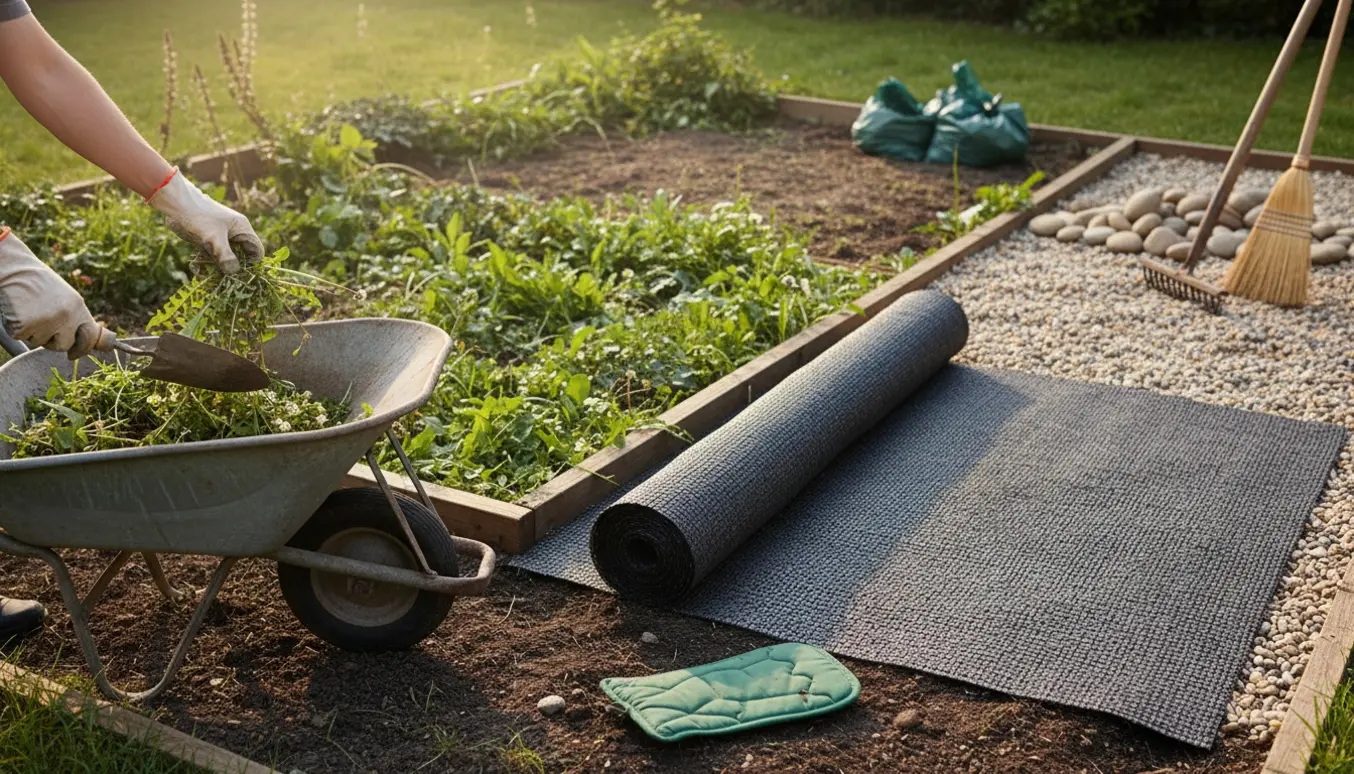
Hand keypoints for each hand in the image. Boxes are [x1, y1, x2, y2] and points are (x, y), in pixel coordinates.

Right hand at [0, 228, 101, 358]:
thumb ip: (76, 318)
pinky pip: (22, 337)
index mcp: (78, 308)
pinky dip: (17, 327)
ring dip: (34, 331)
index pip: (90, 337)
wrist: (15, 270)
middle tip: (42, 320)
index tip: (74, 354)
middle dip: (53, 339)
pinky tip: (18, 310)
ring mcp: (45, 322)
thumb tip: (88, 343)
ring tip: (29, 309)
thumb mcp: (66, 298)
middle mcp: (65, 317)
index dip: (84, 347)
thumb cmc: (39, 284)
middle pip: (63, 345)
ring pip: (40, 342)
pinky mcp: (24, 326)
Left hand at [147, 169, 263, 273]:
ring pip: (225, 258)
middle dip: (232, 268)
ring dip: (217, 268)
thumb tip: (234, 272)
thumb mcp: (214, 238)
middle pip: (241, 256)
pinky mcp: (208, 240)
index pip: (256, 250)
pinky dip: (205, 264)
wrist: (175, 203)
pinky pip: (211, 256)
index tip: (242, 276)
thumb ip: (225, 256)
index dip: (252, 264)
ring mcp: (220, 237)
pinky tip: (197, 268)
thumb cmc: (199, 216)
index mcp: (242, 229)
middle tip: (224, 279)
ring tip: (207, 274)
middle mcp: (234, 233)